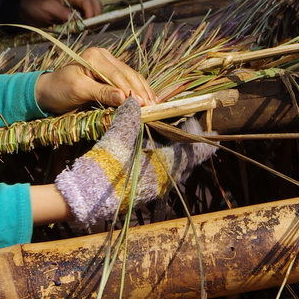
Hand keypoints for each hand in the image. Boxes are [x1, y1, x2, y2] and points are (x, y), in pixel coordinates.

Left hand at [17, 0, 101, 26]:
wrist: (27, 11)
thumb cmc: (36, 6)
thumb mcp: (48, 8)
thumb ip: (63, 12)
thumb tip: (78, 19)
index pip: (87, 1)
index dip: (91, 11)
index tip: (89, 23)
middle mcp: (75, 1)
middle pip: (94, 4)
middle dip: (96, 14)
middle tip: (92, 27)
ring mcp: (75, 9)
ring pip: (91, 12)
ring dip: (93, 20)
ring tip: (88, 30)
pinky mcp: (72, 17)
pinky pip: (84, 20)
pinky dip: (86, 25)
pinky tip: (82, 31)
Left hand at [34, 46, 154, 113]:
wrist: (48, 92)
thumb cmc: (59, 90)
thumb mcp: (78, 90)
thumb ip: (101, 92)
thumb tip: (123, 98)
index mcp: (95, 56)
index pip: (117, 74)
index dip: (130, 90)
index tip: (141, 104)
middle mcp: (104, 56)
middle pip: (128, 74)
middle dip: (140, 90)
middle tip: (151, 106)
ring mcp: (108, 64)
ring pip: (131, 77)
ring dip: (143, 90)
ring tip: (155, 104)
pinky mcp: (110, 74)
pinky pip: (128, 81)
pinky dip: (138, 90)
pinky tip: (148, 99)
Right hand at [52, 98, 218, 227]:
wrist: (88, 197)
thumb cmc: (107, 168)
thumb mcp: (117, 137)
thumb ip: (128, 117)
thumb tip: (133, 100)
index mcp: (165, 166)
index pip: (194, 152)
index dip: (202, 140)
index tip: (210, 131)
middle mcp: (164, 180)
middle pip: (187, 162)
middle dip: (190, 147)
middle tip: (189, 130)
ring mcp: (154, 190)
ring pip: (175, 171)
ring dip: (178, 156)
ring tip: (174, 140)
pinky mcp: (144, 193)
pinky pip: (163, 177)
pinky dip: (165, 164)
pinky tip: (155, 154)